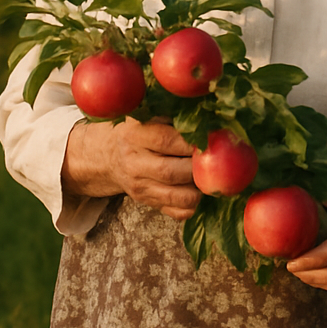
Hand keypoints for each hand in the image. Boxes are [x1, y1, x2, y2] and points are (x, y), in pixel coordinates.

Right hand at [62, 118, 199, 220]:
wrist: (109, 155)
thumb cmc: (139, 130)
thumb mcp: (148, 115)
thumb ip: (173, 116)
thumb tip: (210, 119)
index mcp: (134, 135)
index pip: (166, 141)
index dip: (192, 142)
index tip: (211, 139)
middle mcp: (134, 163)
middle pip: (172, 171)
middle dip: (198, 168)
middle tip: (216, 160)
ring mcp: (140, 187)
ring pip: (177, 196)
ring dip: (199, 189)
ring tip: (209, 176)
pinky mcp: (147, 202)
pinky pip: (177, 212)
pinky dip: (193, 205)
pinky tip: (198, 189)